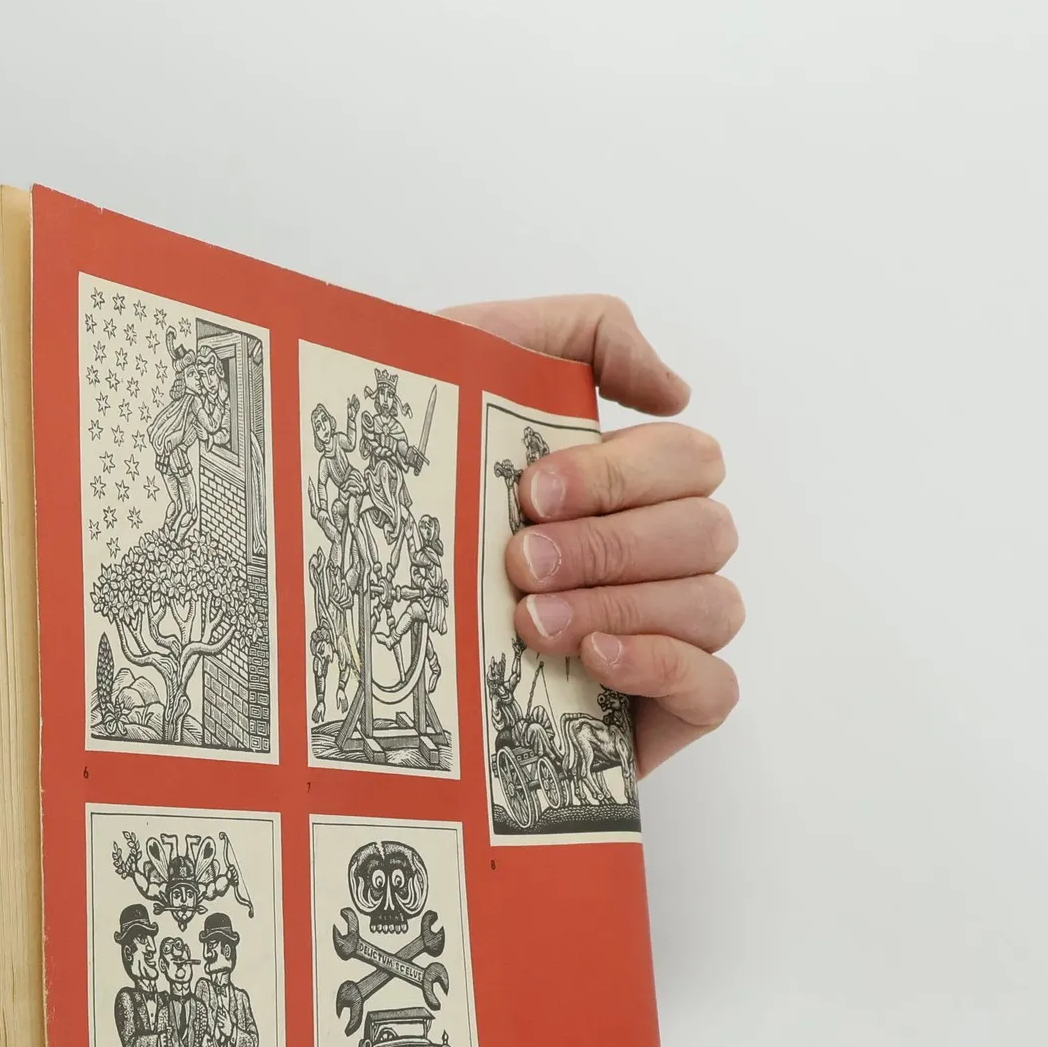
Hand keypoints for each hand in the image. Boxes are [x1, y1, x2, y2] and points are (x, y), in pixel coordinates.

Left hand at [440, 295, 740, 773]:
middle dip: (609, 544)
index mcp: (627, 485)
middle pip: (704, 530)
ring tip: (530, 622)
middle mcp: (656, 557)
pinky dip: (661, 665)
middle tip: (518, 563)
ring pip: (712, 604)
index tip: (530, 494)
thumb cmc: (405, 503)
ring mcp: (666, 634)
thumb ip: (579, 334)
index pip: (688, 460)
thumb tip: (677, 387)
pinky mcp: (662, 712)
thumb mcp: (470, 370)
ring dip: (620, 605)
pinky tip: (593, 659)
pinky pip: (714, 687)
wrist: (333, 628)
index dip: (622, 473)